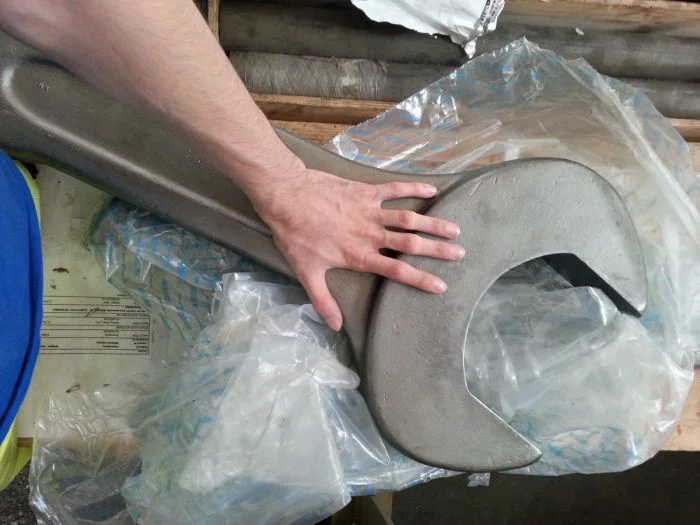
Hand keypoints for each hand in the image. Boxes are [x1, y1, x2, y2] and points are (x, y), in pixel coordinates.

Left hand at [253, 166, 463, 331]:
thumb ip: (323, 301)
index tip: (441, 286)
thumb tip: (335, 326)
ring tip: (454, 229)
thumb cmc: (295, 236)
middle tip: (460, 254)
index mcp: (360, 256)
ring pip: (409, 219)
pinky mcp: (365, 191)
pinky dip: (413, 188)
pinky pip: (394, 189)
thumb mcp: (307, 273)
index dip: (421, 279)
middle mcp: (371, 234)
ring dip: (433, 224)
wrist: (286, 198)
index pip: (397, 271)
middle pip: (411, 244)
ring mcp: (370, 211)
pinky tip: (431, 190)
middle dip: (438, 250)